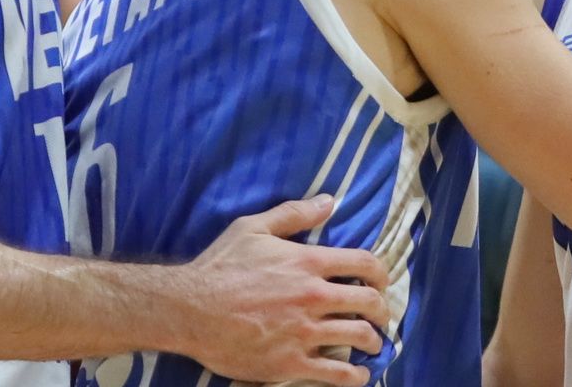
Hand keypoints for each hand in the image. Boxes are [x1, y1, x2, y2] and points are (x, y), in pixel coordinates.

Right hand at [175, 194, 391, 385]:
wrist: (190, 310)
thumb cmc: (219, 267)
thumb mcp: (253, 228)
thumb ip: (294, 214)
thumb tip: (329, 202)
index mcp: (308, 262)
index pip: (365, 264)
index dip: (381, 274)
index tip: (381, 282)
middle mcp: (313, 296)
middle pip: (369, 302)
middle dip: (382, 310)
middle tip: (381, 316)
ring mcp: (304, 332)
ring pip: (358, 337)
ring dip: (373, 342)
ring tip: (373, 345)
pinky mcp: (291, 362)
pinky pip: (335, 373)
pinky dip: (354, 376)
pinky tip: (358, 375)